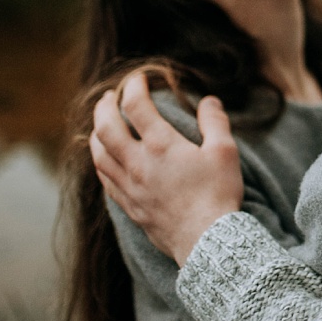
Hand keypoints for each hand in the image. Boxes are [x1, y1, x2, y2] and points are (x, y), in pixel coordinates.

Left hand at [89, 73, 243, 266]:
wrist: (206, 241)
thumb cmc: (218, 194)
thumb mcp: (225, 152)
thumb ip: (215, 122)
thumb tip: (208, 101)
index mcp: (161, 145)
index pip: (136, 106)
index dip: (134, 87)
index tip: (138, 79)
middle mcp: (138, 163)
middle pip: (106, 127)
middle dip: (104, 107)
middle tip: (108, 96)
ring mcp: (130, 186)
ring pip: (99, 154)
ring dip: (96, 133)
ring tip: (100, 124)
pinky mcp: (130, 206)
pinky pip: (105, 179)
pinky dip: (100, 162)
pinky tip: (105, 160)